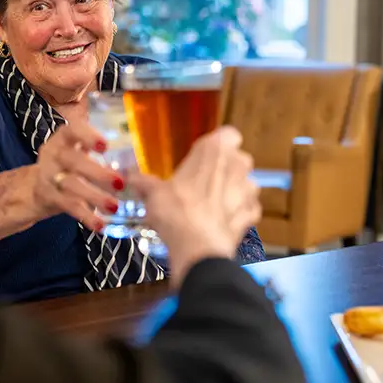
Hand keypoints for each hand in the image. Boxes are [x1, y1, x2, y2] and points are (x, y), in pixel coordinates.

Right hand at [28, 120, 123, 231]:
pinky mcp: (50, 197)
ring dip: (94, 196)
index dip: (88, 136)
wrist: (38, 187)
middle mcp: (54, 154)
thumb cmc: (69, 161)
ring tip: (114, 206)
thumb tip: (131, 134)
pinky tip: (99, 224)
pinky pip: (69, 206)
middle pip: (73, 160)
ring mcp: (49, 176)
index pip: (73, 129)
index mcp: (64, 137)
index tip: (105, 147)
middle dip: (97, 172)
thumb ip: (96, 141)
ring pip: (71, 185)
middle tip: (120, 183)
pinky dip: (85, 216)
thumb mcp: (77, 145)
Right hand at [127, 126, 260, 282]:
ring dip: (233, 189)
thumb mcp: (153, 193)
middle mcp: (238, 165)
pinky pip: (248, 208)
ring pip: (245, 183)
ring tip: (211, 203)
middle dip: (224, 167)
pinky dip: (238, 212)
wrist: (197, 248)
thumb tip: (129, 177)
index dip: (217, 144)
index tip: (202, 156)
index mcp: (214, 150)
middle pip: (237, 159)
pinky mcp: (253, 215)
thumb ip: (144, 182)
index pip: (228, 134)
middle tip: (200, 181)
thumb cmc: (175, 210)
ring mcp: (249, 191)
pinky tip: (220, 220)